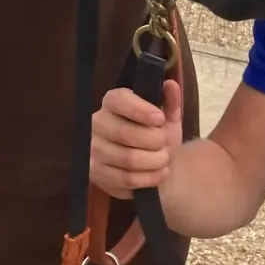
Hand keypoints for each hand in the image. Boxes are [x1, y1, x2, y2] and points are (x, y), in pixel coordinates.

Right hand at [90, 79, 182, 199]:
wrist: (152, 165)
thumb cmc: (157, 135)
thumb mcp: (169, 117)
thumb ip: (171, 102)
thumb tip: (171, 85)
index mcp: (112, 102)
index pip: (118, 100)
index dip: (140, 110)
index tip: (160, 119)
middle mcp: (97, 123)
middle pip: (125, 133)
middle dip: (154, 141)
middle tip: (165, 143)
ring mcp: (93, 150)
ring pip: (127, 159)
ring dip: (154, 161)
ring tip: (163, 159)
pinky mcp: (96, 173)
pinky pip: (125, 179)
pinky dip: (149, 178)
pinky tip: (159, 173)